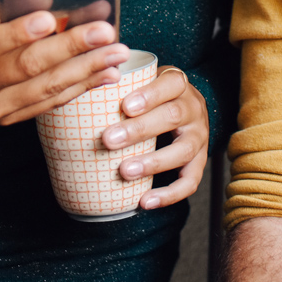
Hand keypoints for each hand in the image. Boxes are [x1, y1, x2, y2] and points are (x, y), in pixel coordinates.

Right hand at [0, 0, 131, 124]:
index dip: (15, 34)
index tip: (47, 18)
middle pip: (24, 70)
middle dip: (68, 50)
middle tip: (104, 31)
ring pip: (43, 90)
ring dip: (84, 71)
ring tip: (117, 53)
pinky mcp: (9, 117)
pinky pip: (48, 104)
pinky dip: (80, 89)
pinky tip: (107, 74)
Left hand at [99, 67, 207, 208]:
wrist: (185, 107)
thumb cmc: (154, 95)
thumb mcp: (144, 80)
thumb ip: (122, 84)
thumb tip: (81, 90)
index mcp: (179, 85)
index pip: (171, 84)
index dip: (150, 95)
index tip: (125, 106)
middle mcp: (194, 109)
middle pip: (173, 116)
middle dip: (140, 130)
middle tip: (109, 140)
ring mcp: (199, 136)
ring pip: (183, 150)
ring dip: (153, 162)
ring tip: (125, 171)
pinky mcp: (200, 161)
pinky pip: (191, 181)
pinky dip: (169, 194)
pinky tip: (145, 201)